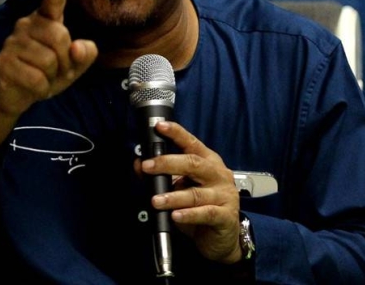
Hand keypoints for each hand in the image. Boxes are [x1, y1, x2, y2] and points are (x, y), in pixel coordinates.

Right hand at [0, 0, 97, 117]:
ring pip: (49, 60)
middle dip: (66, 61)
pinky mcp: (3, 61)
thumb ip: (85, 54)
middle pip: (60, 37)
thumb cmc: (47, 74)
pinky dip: (41, 89)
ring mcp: (12, 42)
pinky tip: (31, 87)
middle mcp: (26, 25)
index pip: (53, 2)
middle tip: (56, 71)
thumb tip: (77, 48)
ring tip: (41, 77)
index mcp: (45, 21)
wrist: (14, 96)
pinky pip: (36, 78)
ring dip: (52, 77)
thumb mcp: (73, 66)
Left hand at [140, 121, 242, 263]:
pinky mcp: (225, 216)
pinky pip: (206, 213)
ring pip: (196, 193)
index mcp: (208, 162)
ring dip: (173, 196)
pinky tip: (175, 216)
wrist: (223, 238)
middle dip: (168, 163)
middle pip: (194, 164)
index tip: (160, 127)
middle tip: (148, 166)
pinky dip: (189, 215)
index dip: (177, 133)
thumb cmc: (201, 208)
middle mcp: (218, 175)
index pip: (192, 143)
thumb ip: (161, 176)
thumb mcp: (180, 189)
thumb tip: (139, 164)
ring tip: (155, 200)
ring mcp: (225, 195)